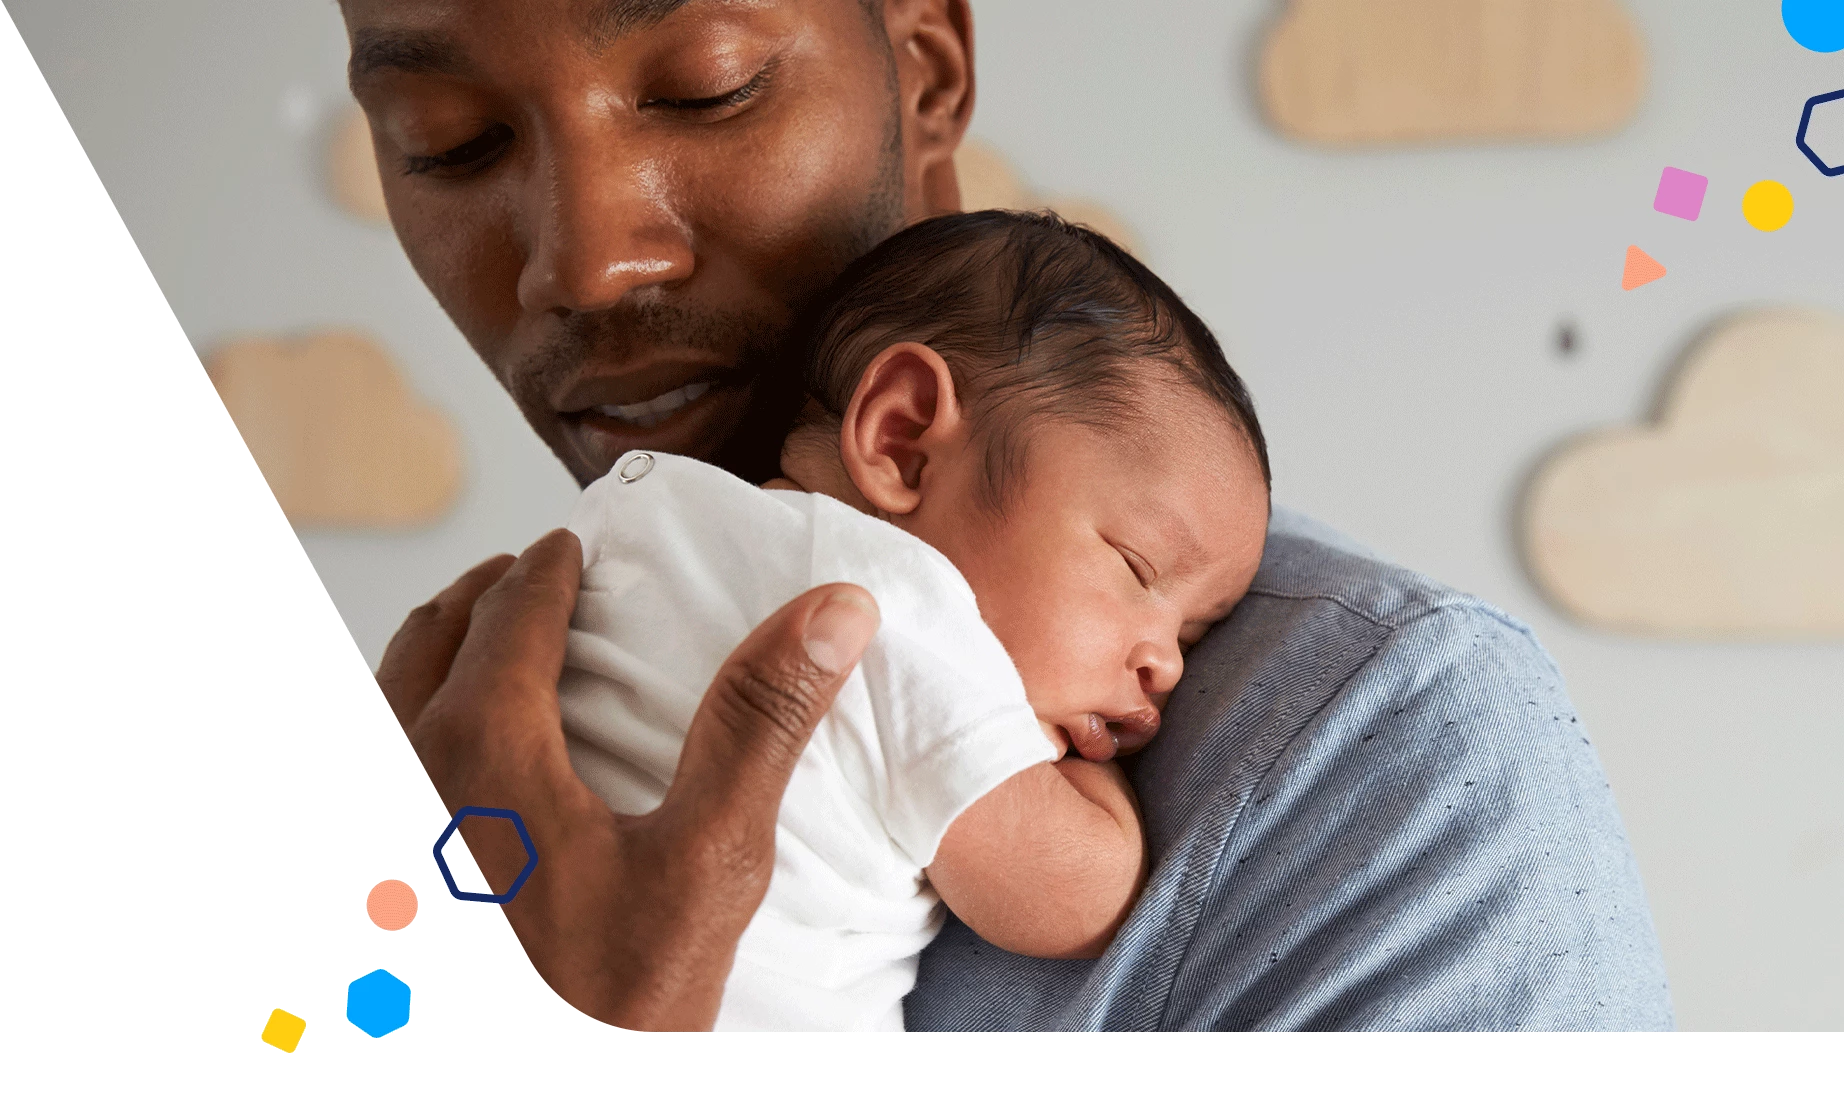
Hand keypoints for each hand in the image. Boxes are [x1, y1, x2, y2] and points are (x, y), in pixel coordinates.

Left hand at [377, 529, 879, 1029]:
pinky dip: (416, 724)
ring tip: (489, 648)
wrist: (561, 1088)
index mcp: (482, 749)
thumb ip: (762, 723)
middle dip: (485, 597)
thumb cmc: (618, 999)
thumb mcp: (711, 860)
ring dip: (437, 654)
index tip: (572, 545)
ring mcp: (390, 838)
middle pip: (430, 642)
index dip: (548, 571)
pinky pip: (394, 762)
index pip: (512, 617)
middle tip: (529, 577)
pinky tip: (465, 766)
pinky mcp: (389, 889)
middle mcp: (410, 775)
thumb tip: (834, 606)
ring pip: (390, 702)